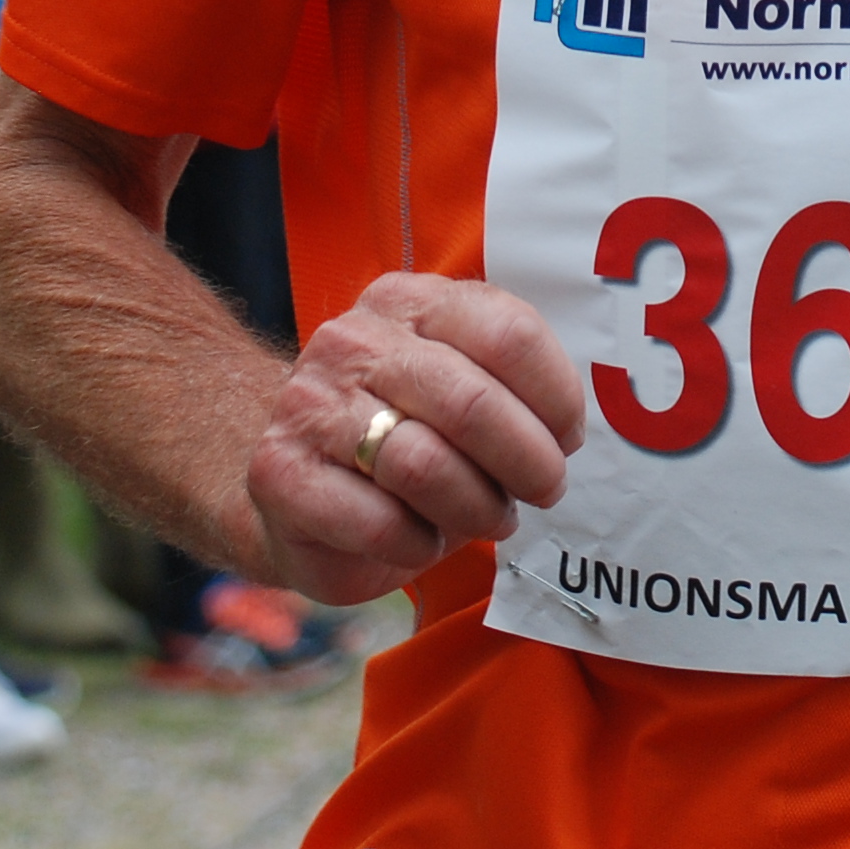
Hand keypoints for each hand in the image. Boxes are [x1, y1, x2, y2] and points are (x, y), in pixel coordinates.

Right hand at [234, 272, 585, 604]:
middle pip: (471, 403)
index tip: (568, 439)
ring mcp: (310, 405)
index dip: (555, 397)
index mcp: (410, 303)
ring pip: (425, 466)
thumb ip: (508, 386)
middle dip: (527, 462)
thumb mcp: (457, 383)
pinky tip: (421, 541)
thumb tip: (563, 436)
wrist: (290, 477)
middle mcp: (355, 342)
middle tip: (544, 491)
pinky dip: (418, 546)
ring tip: (487, 519)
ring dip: (476, 508)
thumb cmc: (400, 432)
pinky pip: (379, 523)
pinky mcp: (281, 474)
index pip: (508, 333)